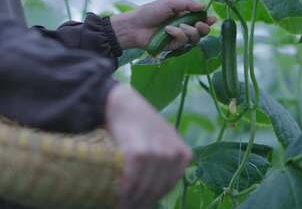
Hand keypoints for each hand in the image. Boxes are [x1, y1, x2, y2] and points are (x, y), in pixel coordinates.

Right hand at [105, 84, 191, 208]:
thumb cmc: (140, 121)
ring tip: (122, 205)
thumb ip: (166, 158)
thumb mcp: (163, 138)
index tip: (140, 203)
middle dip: (142, 201)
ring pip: (145, 188)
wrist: (123, 102)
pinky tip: (118, 196)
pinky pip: (132, 181)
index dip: (153, 197)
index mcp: (183, 153)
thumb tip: (154, 186)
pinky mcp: (139, 153)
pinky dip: (125, 192)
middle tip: (128, 207)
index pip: (169, 185)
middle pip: (157, 189)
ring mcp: (157, 154)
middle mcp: (174, 154)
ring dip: (132, 201)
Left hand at [110, 0, 216, 49]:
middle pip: (201, 32)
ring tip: (180, 26)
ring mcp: (178, 38)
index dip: (208, 20)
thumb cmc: (149, 12)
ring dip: (190, 31)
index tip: (212, 19)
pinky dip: (178, 35)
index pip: (200, 19)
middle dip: (204, 28)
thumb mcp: (169, 3)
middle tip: (200, 24)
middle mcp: (183, 27)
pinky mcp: (172, 47)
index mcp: (183, 16)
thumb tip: (203, 6)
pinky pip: (183, 42)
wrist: (134, 26)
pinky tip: (168, 30)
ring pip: (194, 39)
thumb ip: (186, 4)